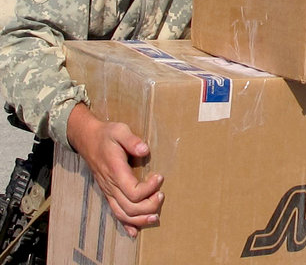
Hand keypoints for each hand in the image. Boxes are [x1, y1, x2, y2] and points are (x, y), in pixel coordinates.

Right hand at [67, 104, 163, 237]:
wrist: (87, 139)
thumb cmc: (106, 135)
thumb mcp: (119, 130)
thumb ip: (132, 140)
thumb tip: (145, 150)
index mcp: (115, 171)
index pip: (133, 191)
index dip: (149, 189)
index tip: (159, 176)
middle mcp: (110, 185)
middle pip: (130, 207)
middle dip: (149, 206)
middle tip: (161, 195)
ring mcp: (108, 191)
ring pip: (122, 214)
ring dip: (140, 219)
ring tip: (156, 217)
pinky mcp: (108, 193)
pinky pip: (115, 213)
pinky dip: (126, 224)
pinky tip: (134, 231)